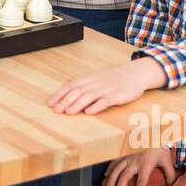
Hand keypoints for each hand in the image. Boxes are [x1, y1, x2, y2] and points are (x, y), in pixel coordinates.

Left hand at [47, 57, 165, 113]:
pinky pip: (106, 101)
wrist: (135, 73)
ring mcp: (106, 88)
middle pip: (78, 91)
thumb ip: (83, 84)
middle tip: (56, 110)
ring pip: (89, 96)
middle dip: (65, 101)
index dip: (60, 94)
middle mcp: (96, 82)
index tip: (50, 103)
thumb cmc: (114, 77)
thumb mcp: (96, 77)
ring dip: (77, 104)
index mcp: (89, 78)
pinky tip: (89, 112)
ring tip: (68, 112)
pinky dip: (97, 106)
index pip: (71, 85)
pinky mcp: (117, 95)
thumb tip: (66, 89)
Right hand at [102, 148, 176, 185]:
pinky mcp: (124, 152)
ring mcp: (127, 156)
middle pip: (125, 177)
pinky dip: (110, 169)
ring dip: (111, 180)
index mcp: (146, 165)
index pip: (142, 183)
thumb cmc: (160, 147)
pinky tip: (106, 176)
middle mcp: (134, 161)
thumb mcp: (166, 161)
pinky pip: (114, 161)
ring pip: (117, 169)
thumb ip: (169, 174)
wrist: (153, 131)